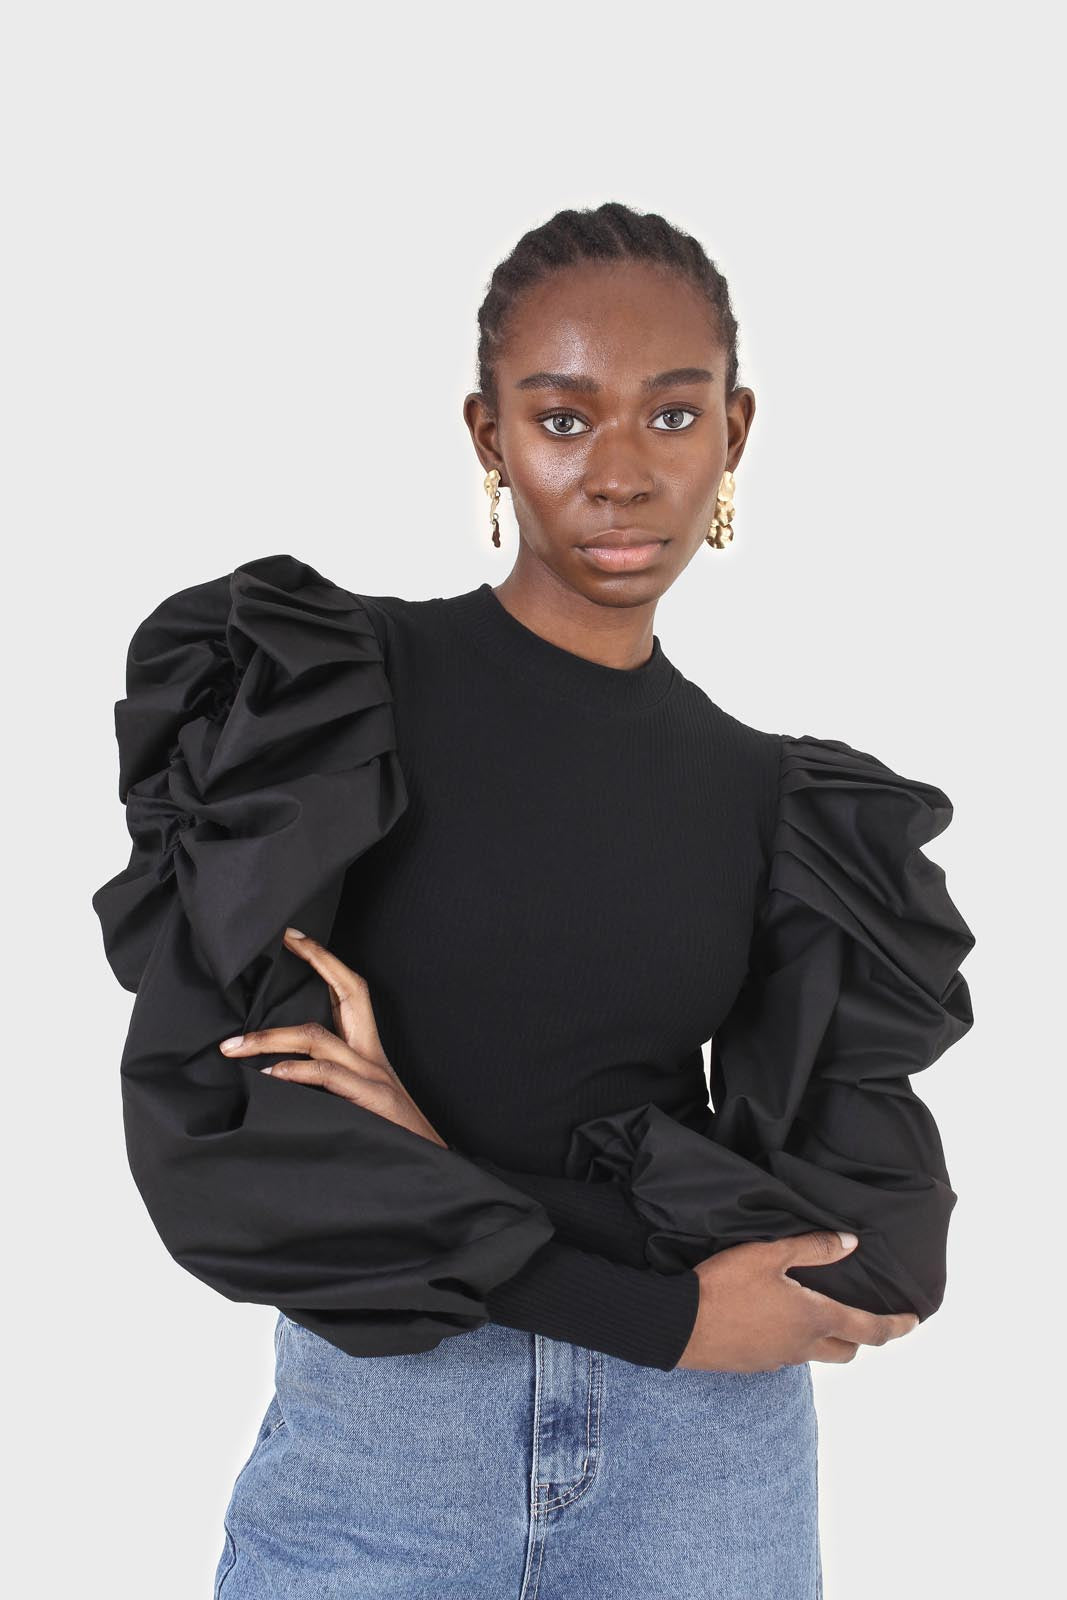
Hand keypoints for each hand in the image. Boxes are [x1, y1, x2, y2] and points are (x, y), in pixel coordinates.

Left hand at [218, 926, 449, 1148]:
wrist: (429, 1170)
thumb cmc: (387, 1141)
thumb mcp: (354, 1106)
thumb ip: (323, 1086)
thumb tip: (272, 1077)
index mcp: (367, 1054)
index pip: (350, 992)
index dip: (325, 960)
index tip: (293, 936)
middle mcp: (371, 1056)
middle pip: (349, 992)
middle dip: (316, 961)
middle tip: (279, 942)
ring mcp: (372, 1076)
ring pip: (319, 1038)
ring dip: (270, 1038)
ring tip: (233, 1047)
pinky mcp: (370, 1100)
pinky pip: (328, 1075)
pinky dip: (296, 1072)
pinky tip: (270, 1075)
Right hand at [674, 1230, 919, 1371]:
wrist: (680, 1326)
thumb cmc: (726, 1284)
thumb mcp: (769, 1254)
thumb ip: (813, 1248)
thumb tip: (851, 1242)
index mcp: (815, 1318)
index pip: (870, 1330)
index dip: (896, 1326)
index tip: (913, 1322)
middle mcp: (803, 1346)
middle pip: (847, 1350)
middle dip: (862, 1337)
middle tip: (864, 1317)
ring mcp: (779, 1360)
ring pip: (817, 1354)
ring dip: (827, 1339)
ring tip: (818, 1314)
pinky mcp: (756, 1364)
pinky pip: (788, 1355)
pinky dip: (795, 1340)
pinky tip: (777, 1321)